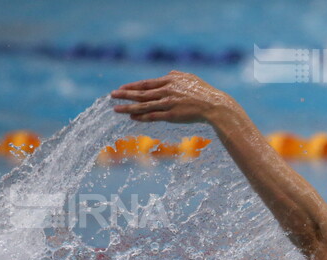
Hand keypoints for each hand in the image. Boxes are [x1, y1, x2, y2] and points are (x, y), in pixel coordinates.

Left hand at [110, 71, 233, 123]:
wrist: (215, 105)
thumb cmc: (204, 92)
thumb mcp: (189, 77)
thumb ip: (176, 75)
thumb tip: (167, 74)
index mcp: (170, 80)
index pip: (146, 83)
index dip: (132, 86)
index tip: (121, 88)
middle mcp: (166, 90)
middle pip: (141, 93)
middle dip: (124, 95)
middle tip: (112, 95)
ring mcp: (168, 103)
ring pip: (143, 105)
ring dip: (128, 107)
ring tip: (116, 109)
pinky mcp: (172, 115)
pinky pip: (153, 116)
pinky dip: (141, 117)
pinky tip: (132, 117)